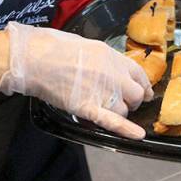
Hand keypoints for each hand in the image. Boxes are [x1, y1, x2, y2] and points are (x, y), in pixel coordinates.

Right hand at [0, 22, 152, 138]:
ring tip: (108, 111)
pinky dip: (127, 130)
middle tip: (125, 103)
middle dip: (133, 101)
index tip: (145, 91)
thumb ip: (101, 59)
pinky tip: (137, 135)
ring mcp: (102, 92)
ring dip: (119, 113)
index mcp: (112, 56)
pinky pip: (112, 121)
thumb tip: (106, 67)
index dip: (143, 84)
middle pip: (136, 94)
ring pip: (123, 110)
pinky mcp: (87, 108)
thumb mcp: (86, 45)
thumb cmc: (54, 46)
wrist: (34, 58)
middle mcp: (112, 75)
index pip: (139, 73)